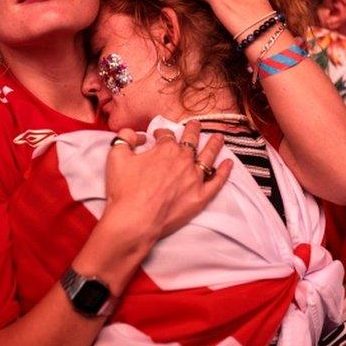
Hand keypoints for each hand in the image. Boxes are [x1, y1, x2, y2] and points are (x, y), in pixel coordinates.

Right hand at [102, 120, 232, 243]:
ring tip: (219, 137)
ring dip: (214, 145)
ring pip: (208, 157)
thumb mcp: (116, 156)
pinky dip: (224, 172)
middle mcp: (183, 160)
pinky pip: (217, 182)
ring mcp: (194, 179)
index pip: (166, 135)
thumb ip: (125, 138)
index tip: (158, 136)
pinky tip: (228, 163)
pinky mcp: (200, 197)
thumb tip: (136, 135)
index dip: (161, 134)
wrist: (135, 220)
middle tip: (196, 124)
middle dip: (193, 130)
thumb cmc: (124, 190)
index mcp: (165, 149)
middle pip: (191, 140)